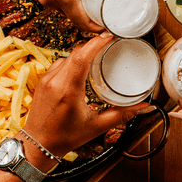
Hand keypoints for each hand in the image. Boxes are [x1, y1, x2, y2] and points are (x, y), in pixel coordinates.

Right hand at [1, 0, 145, 31]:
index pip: (84, 24)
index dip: (101, 29)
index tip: (116, 26)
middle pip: (76, 19)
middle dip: (95, 19)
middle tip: (114, 12)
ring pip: (65, 10)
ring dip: (81, 10)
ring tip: (100, 2)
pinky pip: (56, 2)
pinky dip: (69, 1)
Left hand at [23, 33, 148, 156]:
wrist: (38, 145)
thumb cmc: (64, 138)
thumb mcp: (97, 127)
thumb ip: (122, 115)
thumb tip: (143, 107)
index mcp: (68, 90)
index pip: (81, 57)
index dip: (96, 43)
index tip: (109, 35)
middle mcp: (55, 81)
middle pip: (75, 53)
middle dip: (92, 45)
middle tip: (109, 42)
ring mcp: (46, 80)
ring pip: (67, 57)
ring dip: (82, 53)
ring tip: (97, 53)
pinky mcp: (43, 81)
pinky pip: (59, 63)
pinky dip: (72, 61)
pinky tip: (81, 67)